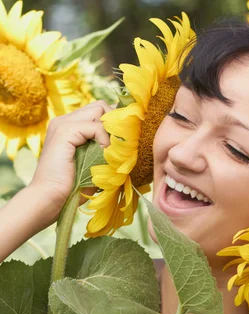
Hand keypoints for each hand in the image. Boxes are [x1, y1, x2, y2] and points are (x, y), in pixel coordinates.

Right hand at [29, 100, 111, 225]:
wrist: (49, 199)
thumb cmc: (71, 189)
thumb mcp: (92, 166)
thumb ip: (104, 152)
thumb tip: (126, 147)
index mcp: (69, 128)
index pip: (98, 112)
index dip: (113, 125)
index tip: (123, 143)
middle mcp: (64, 121)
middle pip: (100, 106)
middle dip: (115, 124)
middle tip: (120, 146)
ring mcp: (63, 124)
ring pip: (99, 110)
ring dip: (111, 130)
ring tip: (112, 151)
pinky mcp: (64, 131)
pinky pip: (95, 126)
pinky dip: (104, 140)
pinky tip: (104, 155)